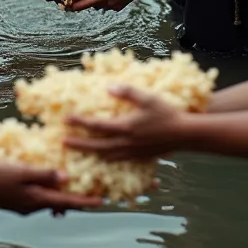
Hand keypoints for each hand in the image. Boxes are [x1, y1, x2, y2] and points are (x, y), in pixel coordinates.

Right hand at [0, 163, 101, 214]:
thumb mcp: (22, 171)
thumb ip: (43, 174)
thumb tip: (65, 176)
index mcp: (36, 199)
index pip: (67, 201)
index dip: (85, 201)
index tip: (102, 201)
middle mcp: (33, 206)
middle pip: (61, 204)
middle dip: (77, 200)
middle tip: (94, 195)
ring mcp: (25, 207)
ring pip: (49, 202)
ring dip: (62, 197)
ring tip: (74, 188)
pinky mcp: (18, 203)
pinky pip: (39, 200)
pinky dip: (48, 195)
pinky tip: (48, 186)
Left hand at [65, 86, 182, 160]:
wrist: (185, 135)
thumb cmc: (167, 113)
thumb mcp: (148, 97)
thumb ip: (128, 92)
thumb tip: (109, 87)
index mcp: (126, 127)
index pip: (97, 126)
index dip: (80, 122)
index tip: (65, 119)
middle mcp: (126, 142)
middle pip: (97, 145)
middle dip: (79, 144)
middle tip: (63, 142)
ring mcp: (133, 152)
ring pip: (106, 155)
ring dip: (91, 153)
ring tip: (79, 151)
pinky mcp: (140, 157)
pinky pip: (119, 160)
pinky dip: (107, 160)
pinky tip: (104, 158)